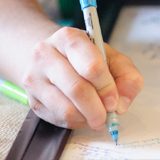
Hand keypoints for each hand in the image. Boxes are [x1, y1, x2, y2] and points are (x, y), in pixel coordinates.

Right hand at [22, 27, 144, 129]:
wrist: (51, 57)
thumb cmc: (84, 57)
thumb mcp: (112, 57)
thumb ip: (127, 77)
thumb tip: (121, 105)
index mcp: (68, 38)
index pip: (91, 66)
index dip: (107, 88)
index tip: (115, 100)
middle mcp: (45, 54)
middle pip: (77, 89)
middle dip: (97, 108)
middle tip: (108, 115)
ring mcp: (34, 78)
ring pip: (66, 109)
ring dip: (87, 118)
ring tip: (96, 115)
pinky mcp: (32, 99)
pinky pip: (58, 118)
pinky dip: (76, 121)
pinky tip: (82, 113)